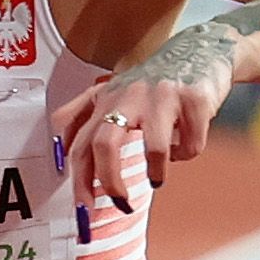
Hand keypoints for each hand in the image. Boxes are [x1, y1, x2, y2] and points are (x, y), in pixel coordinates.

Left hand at [55, 29, 233, 211]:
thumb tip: (58, 148)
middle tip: (122, 203)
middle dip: (112, 182)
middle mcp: (129, 95)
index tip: (85, 210)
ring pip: (155, 148)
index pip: (80, 144)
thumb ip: (83, 114)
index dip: (79, 182)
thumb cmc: (153, 80)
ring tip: (157, 178)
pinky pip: (190, 145)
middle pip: (105, 145)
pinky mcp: (194, 99)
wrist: (201, 50)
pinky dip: (187, 153)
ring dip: (157, 173)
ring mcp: (162, 96)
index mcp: (106, 99)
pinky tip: (184, 144)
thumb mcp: (113, 91)